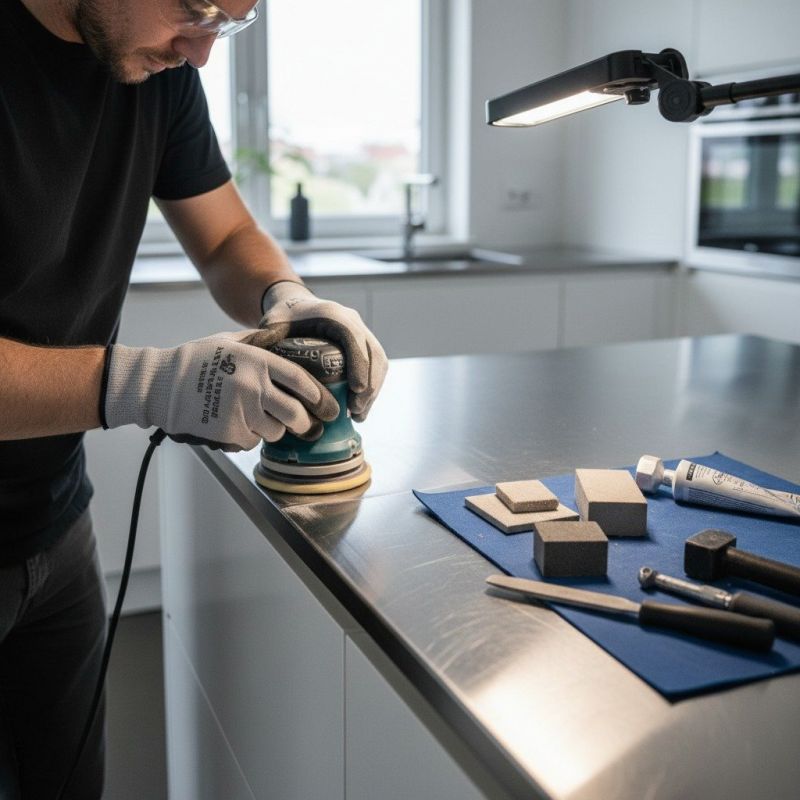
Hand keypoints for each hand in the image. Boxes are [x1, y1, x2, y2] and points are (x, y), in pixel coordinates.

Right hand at [102, 331, 339, 450]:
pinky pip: (253, 442)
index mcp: (259, 362)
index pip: (302, 382)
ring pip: (276, 432)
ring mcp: (243, 412)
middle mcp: (255, 387)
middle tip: (308, 426)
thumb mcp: (231, 342)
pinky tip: (237, 424)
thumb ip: (260, 343)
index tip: (330, 408)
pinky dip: (250, 438)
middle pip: (296, 415)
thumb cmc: (196, 360)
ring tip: (260, 420)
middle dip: (306, 424)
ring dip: (274, 430)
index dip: (321, 398)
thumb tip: (285, 339)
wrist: (160, 385)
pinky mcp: (230, 433)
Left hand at [258, 282, 387, 420]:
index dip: (359, 365)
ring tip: (359, 414)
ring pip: (378, 361)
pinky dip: (372, 386)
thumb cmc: (282, 318)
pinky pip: (376, 364)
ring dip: (373, 389)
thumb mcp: (271, 325)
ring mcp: (361, 331)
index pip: (353, 340)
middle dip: (369, 385)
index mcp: (332, 314)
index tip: (356, 391)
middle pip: (372, 354)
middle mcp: (352, 320)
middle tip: (356, 411)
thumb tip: (254, 361)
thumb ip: (264, 340)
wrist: (294, 305)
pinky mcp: (364, 343)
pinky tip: (360, 407)